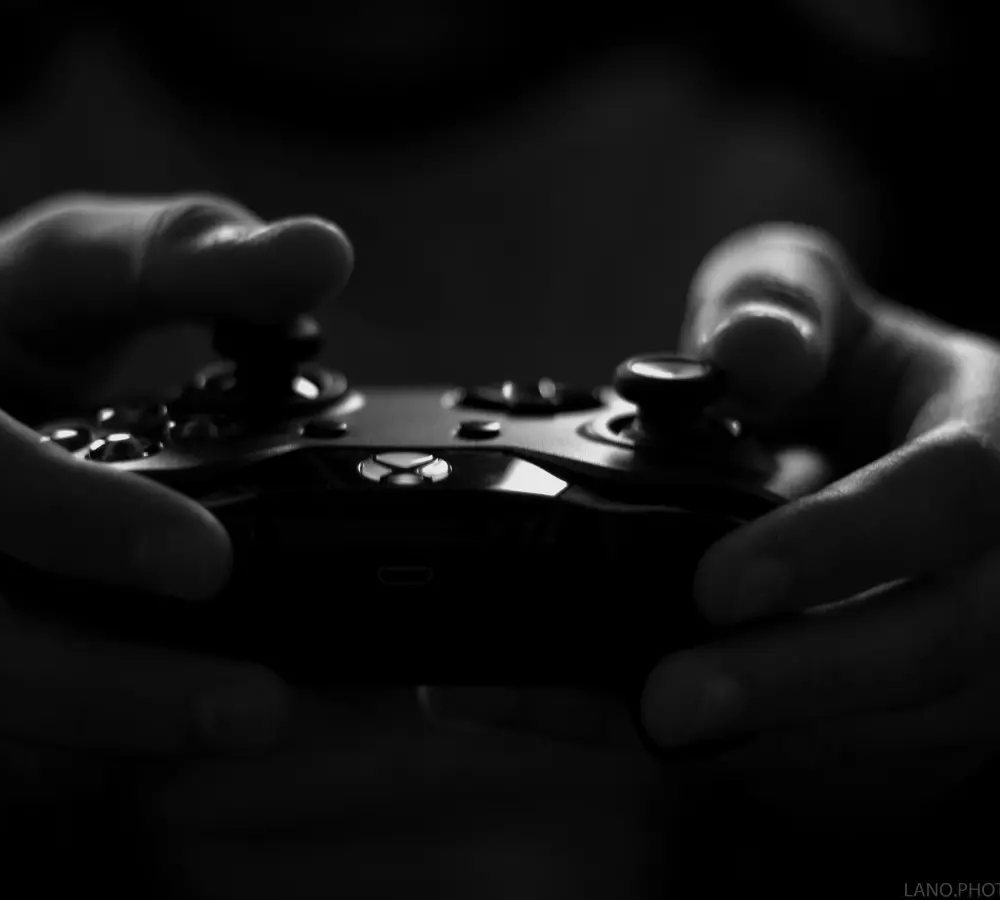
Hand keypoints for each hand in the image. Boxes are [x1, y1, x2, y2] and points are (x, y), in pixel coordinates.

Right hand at [0, 193, 352, 757]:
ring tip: (253, 729)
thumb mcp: (80, 261)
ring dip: (96, 738)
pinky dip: (87, 749)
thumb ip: (189, 253)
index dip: (62, 516)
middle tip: (256, 705)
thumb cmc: (1, 318)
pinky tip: (195, 741)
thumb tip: (321, 252)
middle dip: (86, 685)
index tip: (209, 564)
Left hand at [427, 223, 999, 817]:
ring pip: (910, 724)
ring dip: (771, 740)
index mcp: (996, 433)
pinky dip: (772, 760)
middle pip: (938, 643)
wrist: (891, 445)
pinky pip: (877, 759)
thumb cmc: (849, 366)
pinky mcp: (944, 708)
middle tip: (664, 704)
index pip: (953, 495)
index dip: (837, 545)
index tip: (715, 584)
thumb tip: (742, 351)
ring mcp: (988, 647)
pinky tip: (669, 736)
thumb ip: (781, 304)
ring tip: (640, 725)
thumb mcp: (818, 302)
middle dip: (793, 683)